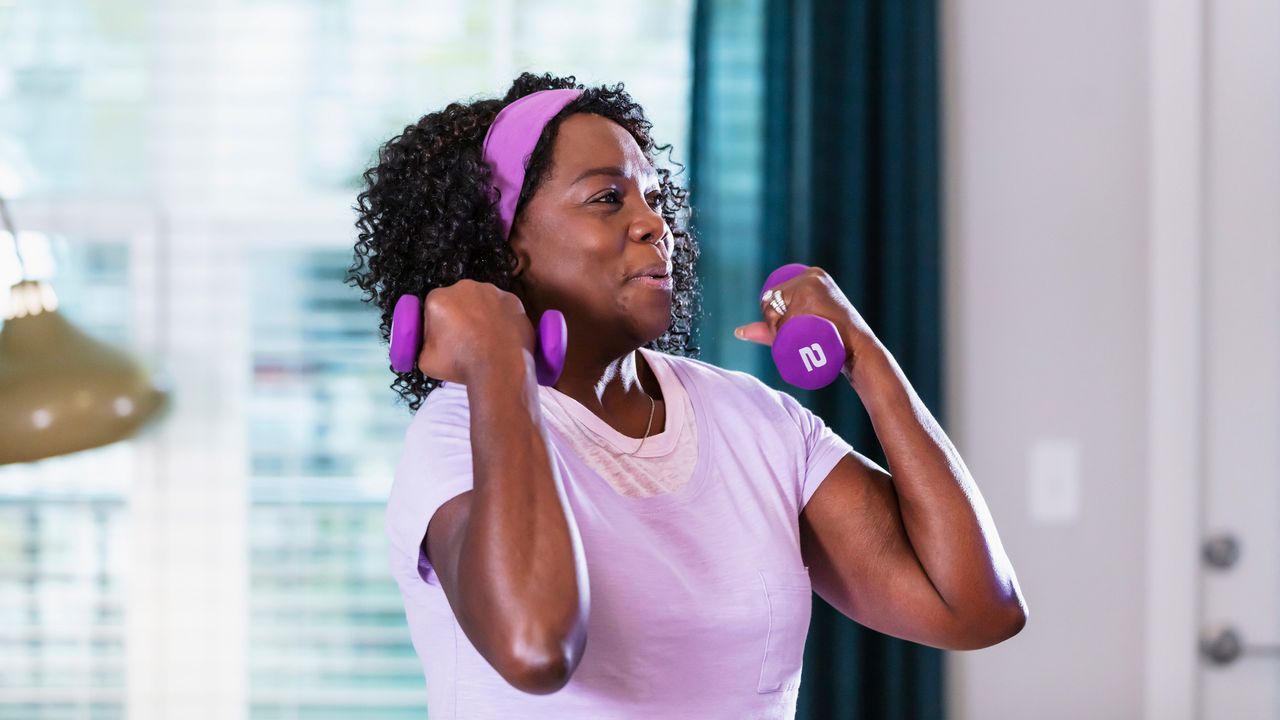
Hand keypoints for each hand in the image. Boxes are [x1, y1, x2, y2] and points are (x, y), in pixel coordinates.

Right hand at [417, 279, 535, 383]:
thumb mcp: (425, 360)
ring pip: (482, 301)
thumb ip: (424, 343)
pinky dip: (502, 318)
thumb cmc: (461, 365)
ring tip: (486, 339)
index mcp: (439, 298)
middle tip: (466, 339)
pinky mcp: (514, 300)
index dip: (437, 324)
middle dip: (460, 315)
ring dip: (482, 314)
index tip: (445, 340)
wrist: (499, 371)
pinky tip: (501, 336)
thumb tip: (431, 341)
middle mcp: (465, 287)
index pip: (434, 307)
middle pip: (459, 300)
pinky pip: (503, 307)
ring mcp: (493, 291)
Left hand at [733, 266, 881, 379]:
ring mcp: (813, 284)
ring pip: (778, 309)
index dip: (772, 317)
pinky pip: (786, 316)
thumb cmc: (831, 340)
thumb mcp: (800, 328)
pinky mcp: (814, 297)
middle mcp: (812, 275)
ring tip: (797, 339)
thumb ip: (768, 329)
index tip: (786, 331)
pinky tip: (792, 335)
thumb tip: (737, 332)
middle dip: (774, 325)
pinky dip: (782, 330)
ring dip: (778, 329)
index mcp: (810, 275)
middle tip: (793, 339)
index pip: (775, 295)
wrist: (859, 351)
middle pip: (773, 302)